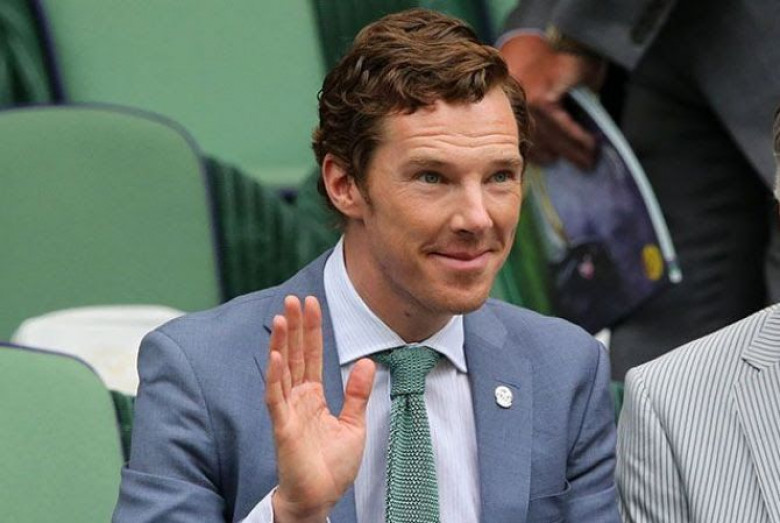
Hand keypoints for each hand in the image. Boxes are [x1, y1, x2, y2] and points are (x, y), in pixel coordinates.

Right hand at [266, 295, 375, 522]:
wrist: (321, 497)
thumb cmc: (332, 466)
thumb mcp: (354, 423)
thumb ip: (358, 393)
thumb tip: (368, 362)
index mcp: (314, 396)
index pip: (312, 355)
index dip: (312, 330)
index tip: (311, 304)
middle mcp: (298, 399)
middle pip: (295, 355)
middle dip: (294, 327)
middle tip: (293, 299)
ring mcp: (288, 411)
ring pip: (282, 370)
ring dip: (280, 343)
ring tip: (281, 317)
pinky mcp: (283, 427)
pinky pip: (276, 398)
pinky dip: (275, 377)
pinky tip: (276, 356)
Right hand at [500, 33, 605, 168]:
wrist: (521, 54)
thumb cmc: (553, 59)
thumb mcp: (579, 64)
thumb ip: (593, 78)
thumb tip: (601, 99)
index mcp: (541, 101)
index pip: (566, 130)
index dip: (582, 142)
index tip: (595, 150)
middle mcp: (526, 114)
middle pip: (553, 143)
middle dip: (573, 155)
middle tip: (588, 164)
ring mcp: (515, 120)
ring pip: (537, 147)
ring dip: (555, 157)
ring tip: (571, 163)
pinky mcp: (509, 123)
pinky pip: (525, 144)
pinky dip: (537, 154)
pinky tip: (549, 158)